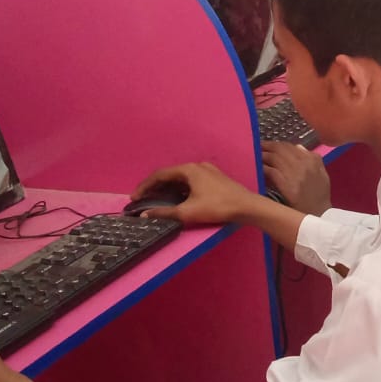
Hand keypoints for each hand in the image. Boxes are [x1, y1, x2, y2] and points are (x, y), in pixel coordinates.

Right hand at [134, 163, 260, 226]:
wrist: (246, 206)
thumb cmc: (217, 206)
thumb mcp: (188, 212)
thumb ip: (164, 212)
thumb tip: (144, 215)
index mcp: (188, 170)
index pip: (160, 175)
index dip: (144, 186)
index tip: (134, 198)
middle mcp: (197, 166)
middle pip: (170, 175)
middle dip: (154, 187)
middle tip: (142, 200)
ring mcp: (207, 171)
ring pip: (180, 178)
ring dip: (167, 189)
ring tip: (155, 200)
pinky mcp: (214, 178)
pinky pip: (191, 181)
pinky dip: (179, 189)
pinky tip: (176, 199)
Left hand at [261, 142, 330, 215]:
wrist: (319, 215)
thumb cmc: (320, 196)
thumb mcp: (322, 174)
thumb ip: (313, 159)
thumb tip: (298, 147)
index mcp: (313, 159)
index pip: (290, 146)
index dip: (277, 144)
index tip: (268, 145)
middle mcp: (304, 163)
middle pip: (280, 149)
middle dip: (267, 146)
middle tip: (257, 146)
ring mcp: (295, 173)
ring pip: (274, 158)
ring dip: (263, 155)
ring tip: (255, 156)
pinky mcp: (286, 185)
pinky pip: (271, 171)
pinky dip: (263, 168)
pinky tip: (258, 169)